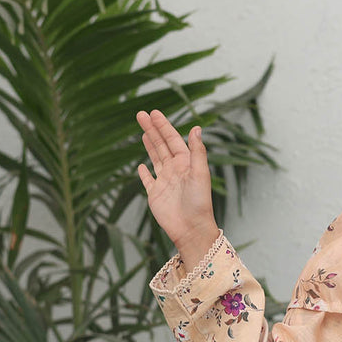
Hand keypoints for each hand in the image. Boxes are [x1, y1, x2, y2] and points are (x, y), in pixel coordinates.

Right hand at [136, 109, 219, 266]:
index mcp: (186, 163)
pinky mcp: (155, 194)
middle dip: (152, 130)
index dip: (163, 126)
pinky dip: (143, 172)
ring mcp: (164, 182)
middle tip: (141, 114)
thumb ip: (197, 151)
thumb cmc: (199, 202)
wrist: (191, 228)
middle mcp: (175, 170)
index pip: (172, 139)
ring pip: (155, 158)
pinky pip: (148, 180)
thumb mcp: (200, 174)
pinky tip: (140, 165)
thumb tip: (196, 127)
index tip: (154, 113)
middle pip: (161, 145)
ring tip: (143, 131)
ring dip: (149, 145)